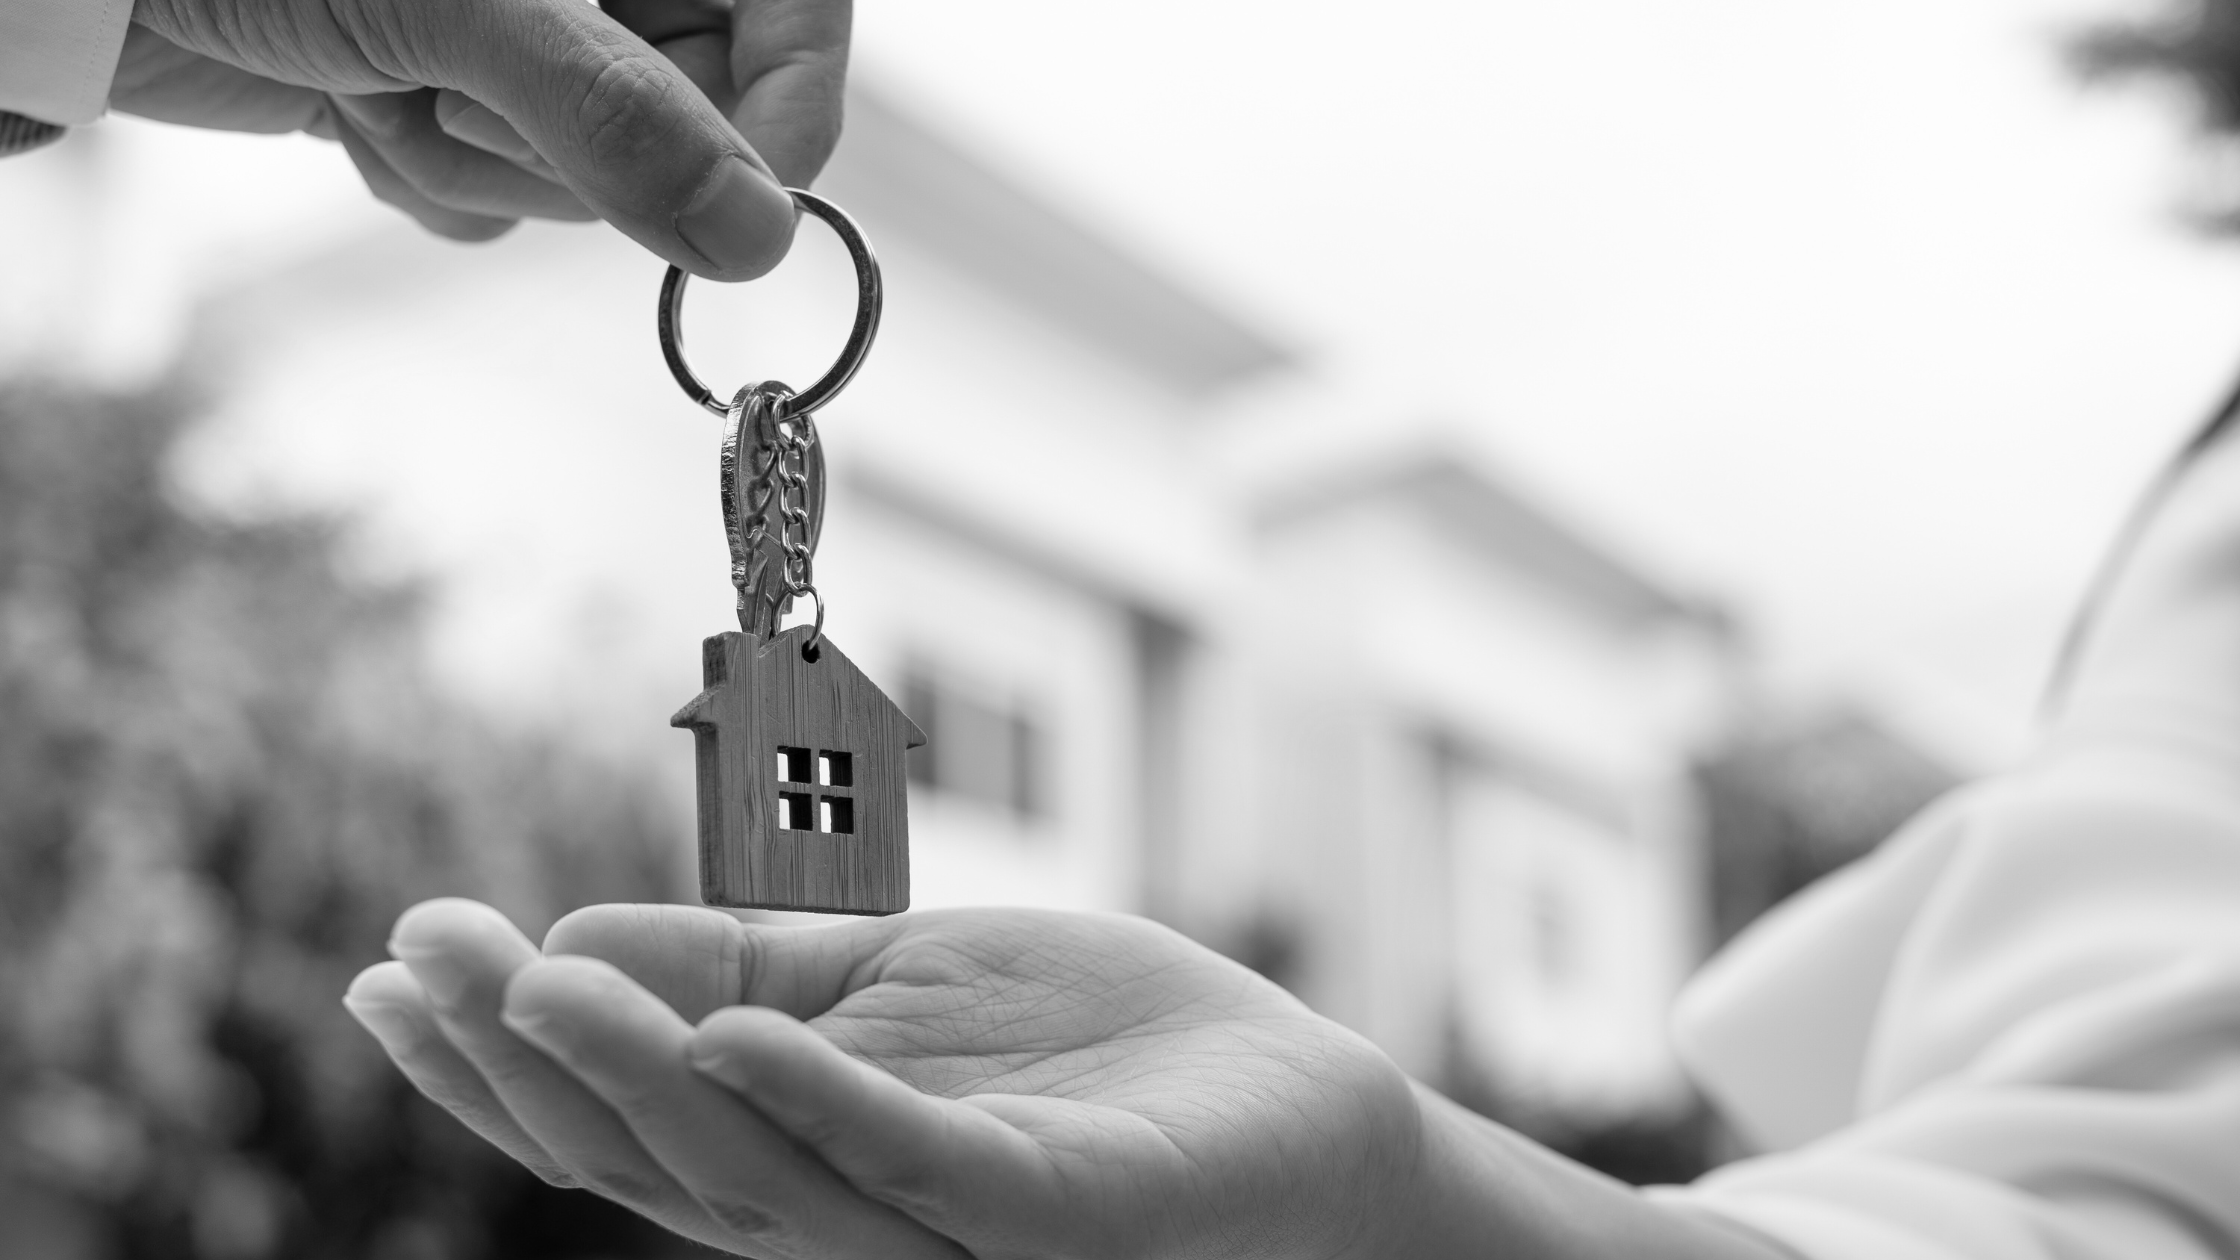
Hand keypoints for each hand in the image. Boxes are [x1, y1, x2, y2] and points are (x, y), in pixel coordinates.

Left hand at [115, 0, 850, 274]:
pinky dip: (427, 175)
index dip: (790, 112)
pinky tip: (354, 104)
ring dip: (481, 158)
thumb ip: (619, 116)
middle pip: (702, 110)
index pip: (796, 12)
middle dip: (582, 141)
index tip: (747, 212)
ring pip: (601, 171)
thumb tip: (760, 238)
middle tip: (460, 92)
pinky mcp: (459, 94)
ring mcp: (531, 35)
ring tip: (383, 78)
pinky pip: (509, 195)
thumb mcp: (459, 8)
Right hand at [345, 899, 1428, 1258]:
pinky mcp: (1058, 1214)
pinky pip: (926, 1171)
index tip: (392, 968)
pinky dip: (823, 1107)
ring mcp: (953, 1228)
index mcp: (803, 1154)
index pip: (623, 1126)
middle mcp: (854, 1215)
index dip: (496, 1065)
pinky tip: (733, 1037)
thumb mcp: (891, 982)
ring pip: (761, 1178)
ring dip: (637, 1077)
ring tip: (533, 980)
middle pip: (659, 1162)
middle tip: (425, 956)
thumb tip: (570, 944)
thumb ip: (749, 971)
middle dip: (527, 1066)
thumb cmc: (1091, 1049)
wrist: (1289, 1100)